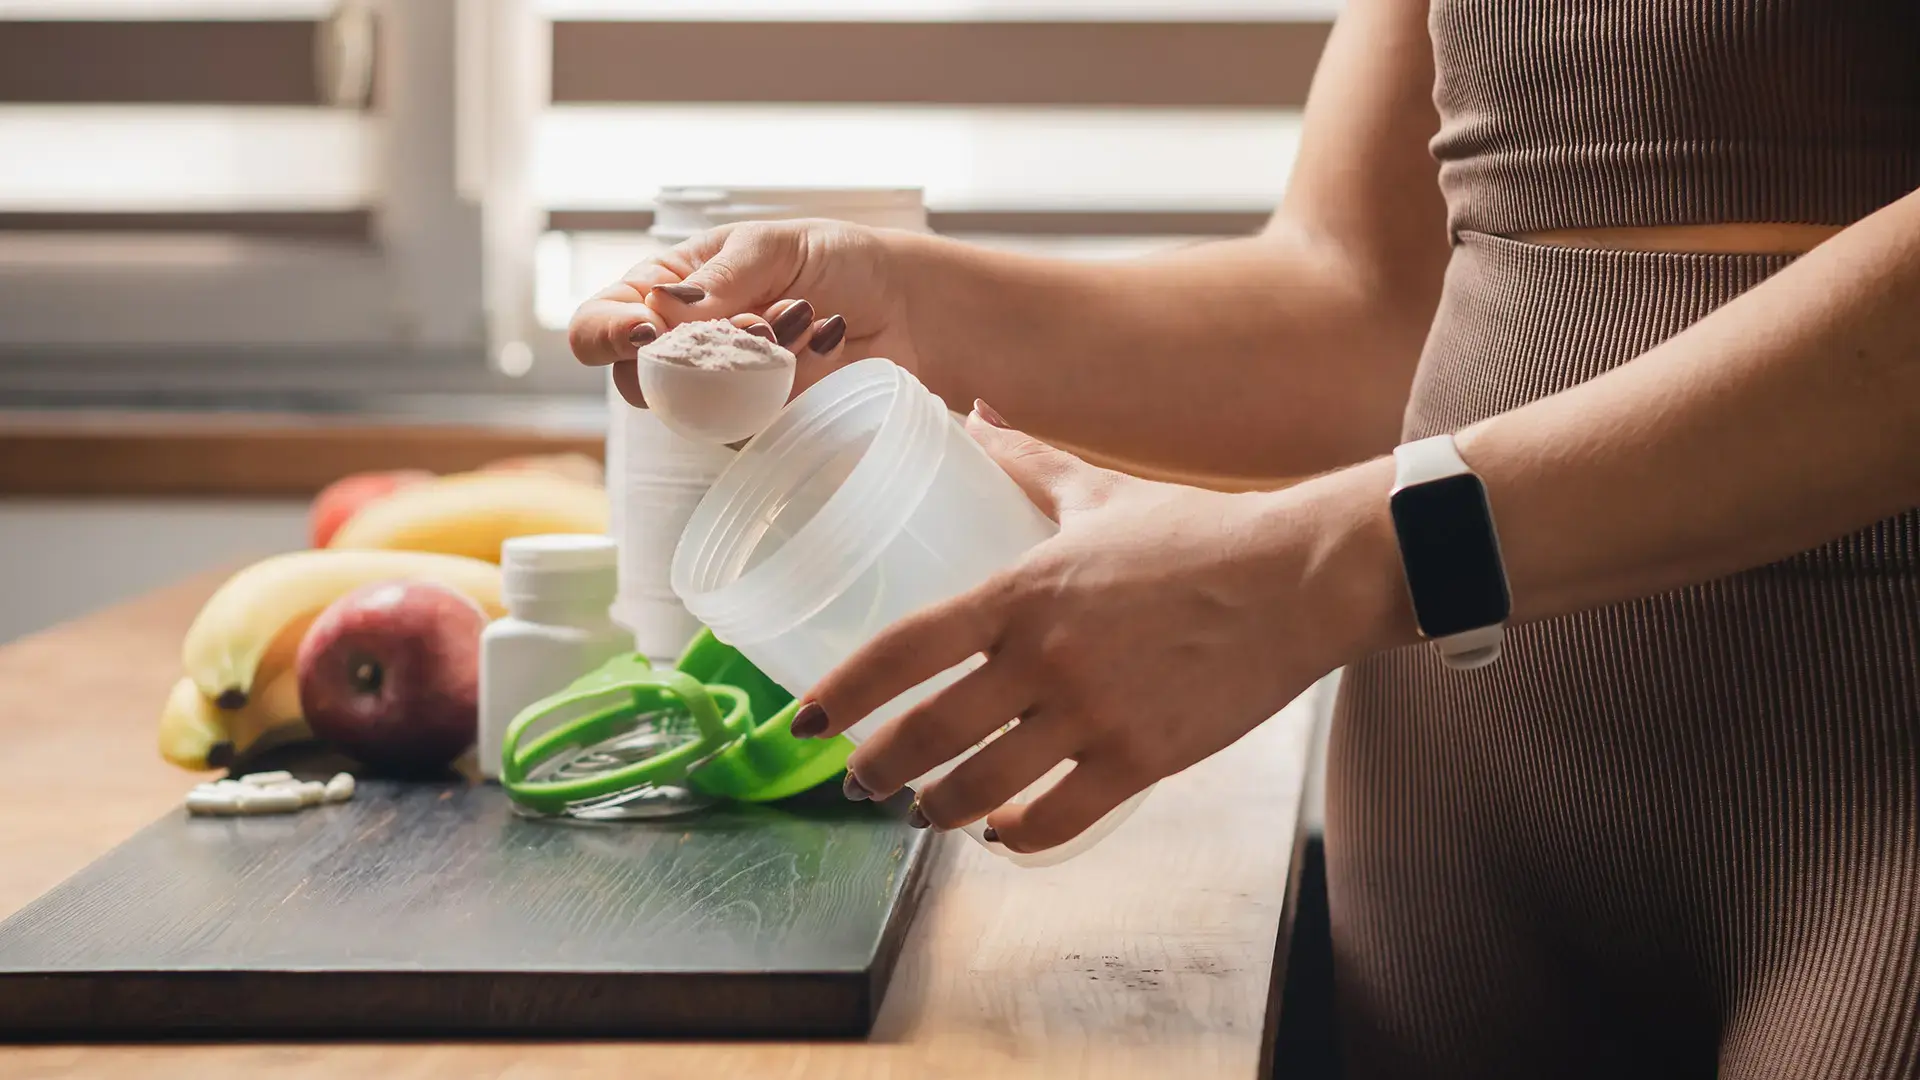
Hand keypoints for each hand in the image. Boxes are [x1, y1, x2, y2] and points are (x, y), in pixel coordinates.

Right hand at [568, 219, 920, 407]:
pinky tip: (824, 343)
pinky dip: (791, 382)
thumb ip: (721, 278)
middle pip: (634, 383)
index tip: (646, 330)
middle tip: (757, 324)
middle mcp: (681, 349)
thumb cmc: (832, 261)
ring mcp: (719, 396)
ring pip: (696, 412)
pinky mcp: (762, 427)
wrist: (904, 306)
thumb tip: (665, 307)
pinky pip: (752, 427)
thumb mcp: (772, 246)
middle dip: (691, 356)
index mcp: (665, 292)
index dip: (606, 333)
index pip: (601, 322)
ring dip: (752, 365)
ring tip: (802, 317)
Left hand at [798, 404, 1402, 854]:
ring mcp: (1094, 713)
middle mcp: (1046, 656)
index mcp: (1024, 589)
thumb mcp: (1101, 491)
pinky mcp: (1143, 758)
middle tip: (859, 785)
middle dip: (879, 771)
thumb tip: (975, 415)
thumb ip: (1029, 461)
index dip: (843, 692)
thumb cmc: (1200, 534)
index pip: (904, 647)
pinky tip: (1004, 833)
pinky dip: (1018, 834)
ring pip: (984, 787)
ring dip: (940, 811)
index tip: (805, 722)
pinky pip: (1058, 817)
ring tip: (927, 813)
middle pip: (930, 734)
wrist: (1301, 577)